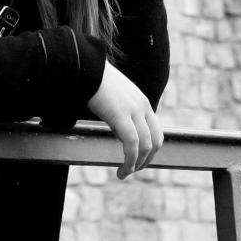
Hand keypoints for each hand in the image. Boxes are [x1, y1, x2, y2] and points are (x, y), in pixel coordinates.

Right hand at [87, 60, 162, 178]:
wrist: (85, 66)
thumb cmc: (94, 80)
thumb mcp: (113, 96)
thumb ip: (119, 110)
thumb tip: (115, 125)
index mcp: (142, 102)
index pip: (156, 132)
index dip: (149, 150)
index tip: (137, 160)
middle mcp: (143, 106)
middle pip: (155, 141)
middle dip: (146, 160)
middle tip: (132, 170)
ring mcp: (134, 110)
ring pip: (145, 145)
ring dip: (137, 164)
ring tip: (124, 173)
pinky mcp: (121, 115)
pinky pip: (132, 144)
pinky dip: (130, 161)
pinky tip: (121, 169)